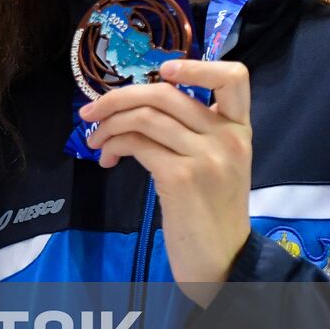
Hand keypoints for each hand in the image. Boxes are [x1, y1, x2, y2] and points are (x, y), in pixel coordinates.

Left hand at [79, 59, 252, 306]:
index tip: (162, 72)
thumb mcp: (215, 164)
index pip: (234, 77)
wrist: (223, 263)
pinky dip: (113, 144)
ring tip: (96, 142)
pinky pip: (136, 142)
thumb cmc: (210, 213)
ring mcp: (207, 156)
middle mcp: (228, 137)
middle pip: (165, 93)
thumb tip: (135, 107)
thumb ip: (192, 133)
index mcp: (240, 129)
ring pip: (144, 115)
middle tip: (90, 112)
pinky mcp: (181, 177)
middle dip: (117, 97)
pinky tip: (108, 159)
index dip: (196, 65)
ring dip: (107, 125)